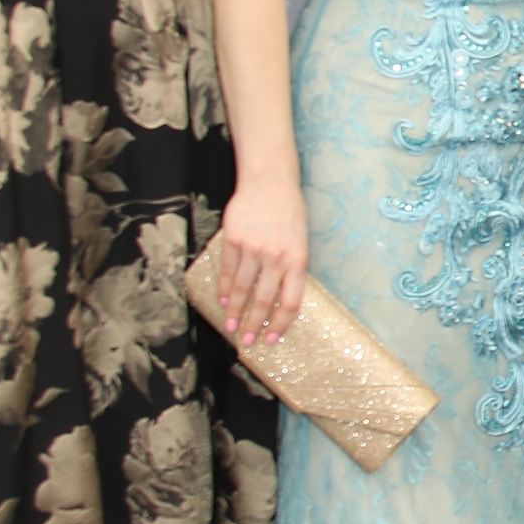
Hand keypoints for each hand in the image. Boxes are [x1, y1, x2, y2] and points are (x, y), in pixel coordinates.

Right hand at [215, 179, 309, 343]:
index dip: (280, 323)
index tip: (272, 338)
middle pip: (263, 299)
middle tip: (248, 342)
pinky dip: (224, 288)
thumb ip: (292, 267)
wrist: (269, 182)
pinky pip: (228, 270)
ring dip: (235, 311)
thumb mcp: (301, 240)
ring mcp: (253, 249)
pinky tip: (223, 301)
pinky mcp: (234, 240)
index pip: (290, 301)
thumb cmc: (289, 212)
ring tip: (231, 328)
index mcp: (298, 260)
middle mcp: (276, 257)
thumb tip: (281, 297)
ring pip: (242, 288)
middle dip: (254, 324)